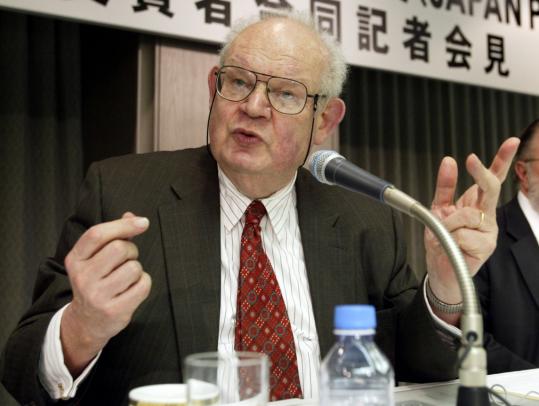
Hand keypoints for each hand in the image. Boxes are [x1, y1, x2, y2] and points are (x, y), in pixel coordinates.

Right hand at [61, 212, 151, 375]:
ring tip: (126, 278)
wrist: (86, 322)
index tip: (143, 223)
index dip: (123, 225)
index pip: (97, 234)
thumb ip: (113, 235)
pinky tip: (131, 290)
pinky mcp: (115, 310)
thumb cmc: (96, 282)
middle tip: (125, 261)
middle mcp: (83, 277)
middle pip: (120, 248)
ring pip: (134, 267)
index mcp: (75, 259)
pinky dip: (143, 283)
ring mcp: (98, 295)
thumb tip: (132, 217)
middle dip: (131, 250)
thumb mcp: (95, 258)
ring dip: (137, 269)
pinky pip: (143, 285)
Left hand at [425, 138, 519, 308]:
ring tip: (445, 235)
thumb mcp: (438, 209)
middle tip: (471, 159)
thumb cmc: (443, 239)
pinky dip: (450, 238)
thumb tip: (448, 161)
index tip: (511, 141)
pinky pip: (462, 233)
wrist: (441, 269)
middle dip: (481, 172)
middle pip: (491, 188)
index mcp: (477, 203)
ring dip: (448, 224)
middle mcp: (487, 215)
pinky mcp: (486, 246)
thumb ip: (445, 186)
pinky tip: (452, 245)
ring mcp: (489, 231)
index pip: (493, 178)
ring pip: (466, 215)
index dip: (502, 159)